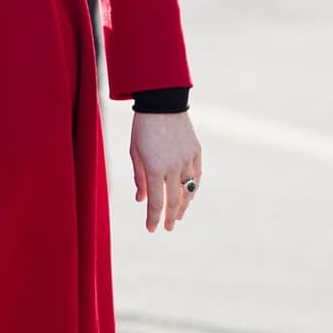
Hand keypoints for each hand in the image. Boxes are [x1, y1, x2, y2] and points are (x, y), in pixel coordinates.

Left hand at [129, 111, 201, 233]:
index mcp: (155, 169)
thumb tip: (140, 200)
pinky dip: (193, 188)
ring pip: (189, 190)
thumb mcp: (135, 153)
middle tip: (169, 228)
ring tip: (179, 216)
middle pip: (175, 201)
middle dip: (170, 217)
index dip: (154, 219)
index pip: (155, 202)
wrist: (162, 103)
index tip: (152, 230)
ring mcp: (187, 160)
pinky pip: (197, 176)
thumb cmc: (143, 128)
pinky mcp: (196, 152)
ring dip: (184, 205)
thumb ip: (139, 178)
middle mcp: (173, 167)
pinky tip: (189, 195)